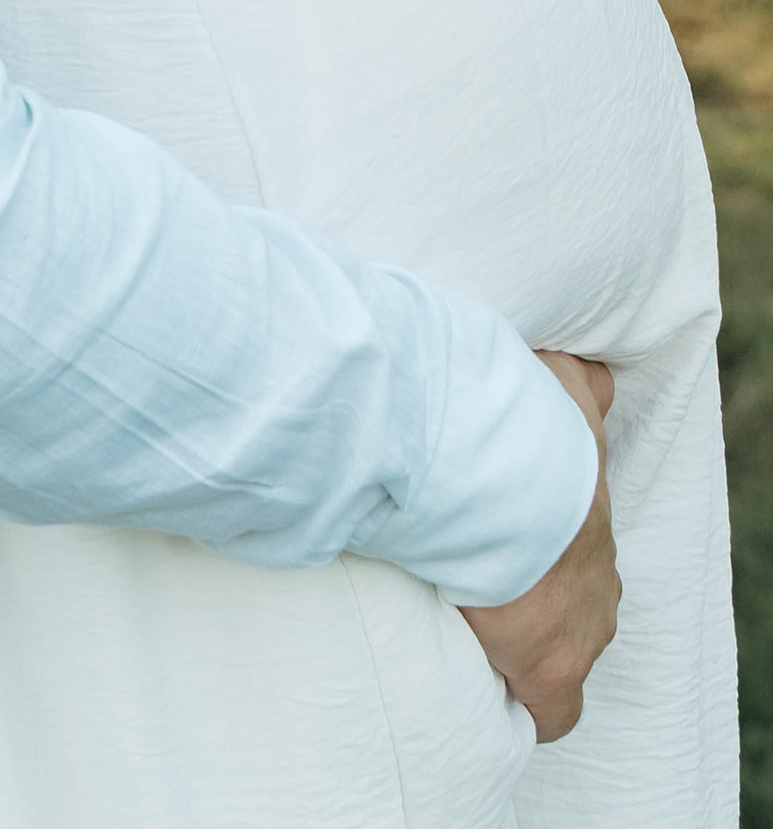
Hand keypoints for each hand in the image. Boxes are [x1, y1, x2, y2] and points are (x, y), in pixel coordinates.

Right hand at [461, 351, 618, 741]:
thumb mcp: (557, 382)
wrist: (500, 479)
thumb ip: (575, 381)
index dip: (547, 544)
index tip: (510, 541)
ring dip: (530, 632)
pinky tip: (498, 689)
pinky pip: (553, 710)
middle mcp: (598, 567)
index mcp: (589, 509)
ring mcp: (585, 619)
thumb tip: (588, 367)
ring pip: (570, 640)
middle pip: (582, 592)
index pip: (582, 537)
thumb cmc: (519, 427)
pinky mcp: (553, 667)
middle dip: (540, 585)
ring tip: (478, 619)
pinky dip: (529, 702)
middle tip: (485, 571)